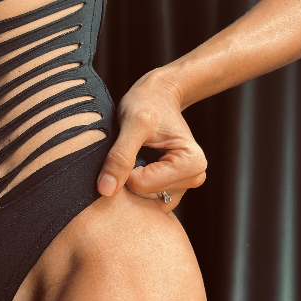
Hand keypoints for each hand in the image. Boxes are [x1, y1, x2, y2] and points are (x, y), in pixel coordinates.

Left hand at [97, 69, 206, 213]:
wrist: (157, 98)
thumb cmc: (148, 104)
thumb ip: (120, 156)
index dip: (126, 167)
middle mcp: (194, 179)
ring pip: (142, 201)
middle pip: (143, 197)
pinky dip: (133, 186)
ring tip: (136, 155)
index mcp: (192, 164)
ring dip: (130, 181)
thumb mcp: (132, 123)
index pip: (141, 186)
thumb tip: (106, 190)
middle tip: (132, 149)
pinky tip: (136, 166)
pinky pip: (144, 202)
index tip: (131, 145)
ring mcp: (182, 187)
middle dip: (129, 175)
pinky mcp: (170, 191)